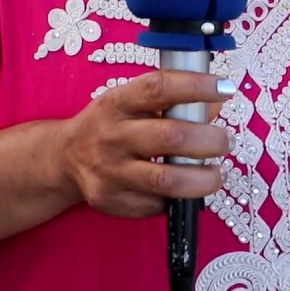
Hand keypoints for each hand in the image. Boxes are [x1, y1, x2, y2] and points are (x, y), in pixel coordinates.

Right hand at [56, 71, 234, 218]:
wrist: (65, 157)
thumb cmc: (108, 125)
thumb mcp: (130, 102)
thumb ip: (172, 102)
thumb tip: (215, 103)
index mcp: (116, 103)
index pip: (158, 88)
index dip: (195, 86)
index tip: (224, 88)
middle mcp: (111, 136)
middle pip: (171, 137)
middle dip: (210, 140)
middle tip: (223, 142)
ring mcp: (109, 171)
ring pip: (169, 180)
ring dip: (204, 178)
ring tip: (215, 174)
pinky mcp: (111, 200)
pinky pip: (157, 204)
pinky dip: (177, 199)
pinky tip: (179, 190)